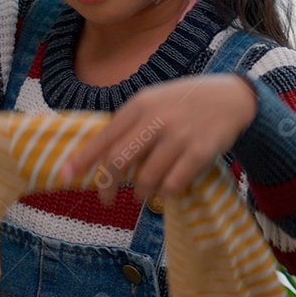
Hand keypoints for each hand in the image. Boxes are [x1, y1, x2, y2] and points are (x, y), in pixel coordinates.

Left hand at [60, 74, 257, 203]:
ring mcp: (178, 136)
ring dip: (139, 193)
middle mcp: (155, 119)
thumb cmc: (182, 103)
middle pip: (119, 161)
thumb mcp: (152, 102)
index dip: (82, 159)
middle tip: (104, 199)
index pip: (103, 137)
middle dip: (107, 186)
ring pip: (146, 178)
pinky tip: (165, 191)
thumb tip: (99, 158)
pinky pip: (173, 184)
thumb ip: (128, 125)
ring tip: (140, 194)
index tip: (64, 175)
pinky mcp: (200, 152)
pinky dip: (164, 193)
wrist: (231, 97)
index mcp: (138, 105)